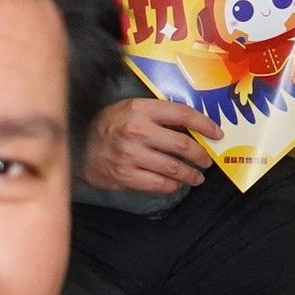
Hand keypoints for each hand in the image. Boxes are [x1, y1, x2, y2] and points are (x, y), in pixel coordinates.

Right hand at [83, 96, 211, 194]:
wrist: (77, 144)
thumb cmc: (109, 124)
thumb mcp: (130, 109)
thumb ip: (158, 114)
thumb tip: (192, 126)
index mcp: (140, 108)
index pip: (182, 114)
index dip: (204, 124)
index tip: (217, 133)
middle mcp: (137, 130)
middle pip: (182, 145)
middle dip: (200, 155)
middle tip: (207, 161)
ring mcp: (131, 155)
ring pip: (173, 168)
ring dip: (191, 175)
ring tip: (197, 177)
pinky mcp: (126, 175)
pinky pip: (159, 184)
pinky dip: (172, 185)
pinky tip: (176, 184)